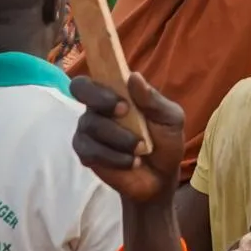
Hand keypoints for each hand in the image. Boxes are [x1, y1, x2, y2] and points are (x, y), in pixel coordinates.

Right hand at [72, 73, 183, 204]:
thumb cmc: (165, 141)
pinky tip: (131, 162)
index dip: (100, 82)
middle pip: (80, 90)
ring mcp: (88, 130)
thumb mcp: (170, 119)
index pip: (97, 73)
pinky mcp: (86, 153)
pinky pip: (91, 151)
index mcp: (116, 91)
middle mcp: (97, 106)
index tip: (123, 102)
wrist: (162, 178)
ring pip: (91, 125)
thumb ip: (153, 99)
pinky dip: (115, 157)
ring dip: (120, 138)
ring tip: (142, 150)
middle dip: (102, 102)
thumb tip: (134, 77)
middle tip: (125, 115)